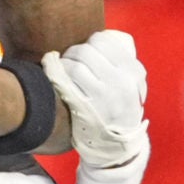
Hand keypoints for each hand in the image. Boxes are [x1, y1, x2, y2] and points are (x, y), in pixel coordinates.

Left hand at [44, 30, 148, 183]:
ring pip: (74, 65)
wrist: (117, 147)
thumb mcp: (132, 85)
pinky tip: (51, 68)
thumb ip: (122, 62)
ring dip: (63, 62)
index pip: (104, 41)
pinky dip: (53, 70)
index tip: (86, 49)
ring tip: (63, 68)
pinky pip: (64, 81)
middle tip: (70, 59)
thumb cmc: (120, 110)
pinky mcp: (84, 109)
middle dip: (73, 52)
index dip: (90, 42)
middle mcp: (120, 83)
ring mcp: (102, 97)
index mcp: (133, 73)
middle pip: (86, 51)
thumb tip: (103, 36)